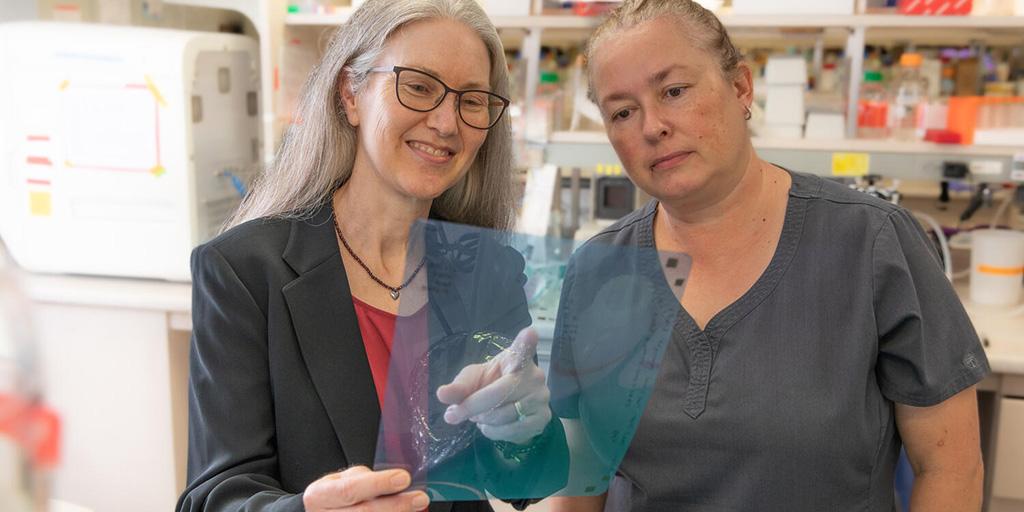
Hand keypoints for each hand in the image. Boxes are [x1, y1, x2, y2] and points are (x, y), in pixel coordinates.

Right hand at [302, 466, 429, 511]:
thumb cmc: (332, 497)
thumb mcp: (339, 480)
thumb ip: (364, 479)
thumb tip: (396, 479)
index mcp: (321, 495)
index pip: (350, 489)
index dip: (377, 484)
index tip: (403, 478)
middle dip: (396, 505)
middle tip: (419, 498)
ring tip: (417, 508)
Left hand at [436, 328, 551, 444]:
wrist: (512, 407)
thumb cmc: (491, 385)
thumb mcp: (473, 381)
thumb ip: (458, 386)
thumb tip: (442, 394)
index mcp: (516, 359)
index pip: (522, 349)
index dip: (526, 342)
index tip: (529, 333)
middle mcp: (534, 376)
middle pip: (498, 393)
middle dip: (472, 406)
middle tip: (454, 414)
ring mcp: (541, 398)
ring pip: (502, 416)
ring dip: (483, 420)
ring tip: (479, 416)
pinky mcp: (543, 419)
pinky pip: (511, 430)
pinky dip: (493, 432)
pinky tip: (491, 425)